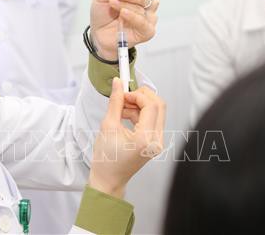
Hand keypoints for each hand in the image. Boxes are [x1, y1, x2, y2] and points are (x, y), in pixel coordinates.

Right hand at [88, 78, 165, 198]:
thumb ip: (115, 102)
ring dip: (139, 105)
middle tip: (125, 95)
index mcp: (145, 139)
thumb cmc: (106, 160)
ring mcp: (157, 142)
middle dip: (142, 96)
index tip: (123, 92)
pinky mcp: (154, 142)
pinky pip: (152, 120)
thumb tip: (117, 84)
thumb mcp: (107, 126)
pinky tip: (125, 115)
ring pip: (156, 112)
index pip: (151, 105)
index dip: (137, 94)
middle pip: (159, 106)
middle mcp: (156, 141)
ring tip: (121, 108)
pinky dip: (140, 113)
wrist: (108, 180)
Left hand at [90, 0, 159, 59]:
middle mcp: (144, 5)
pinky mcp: (146, 31)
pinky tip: (123, 13)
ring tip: (112, 4)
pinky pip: (143, 23)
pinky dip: (133, 16)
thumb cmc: (103, 15)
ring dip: (125, 5)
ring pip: (141, 8)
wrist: (98, 33)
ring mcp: (147, 18)